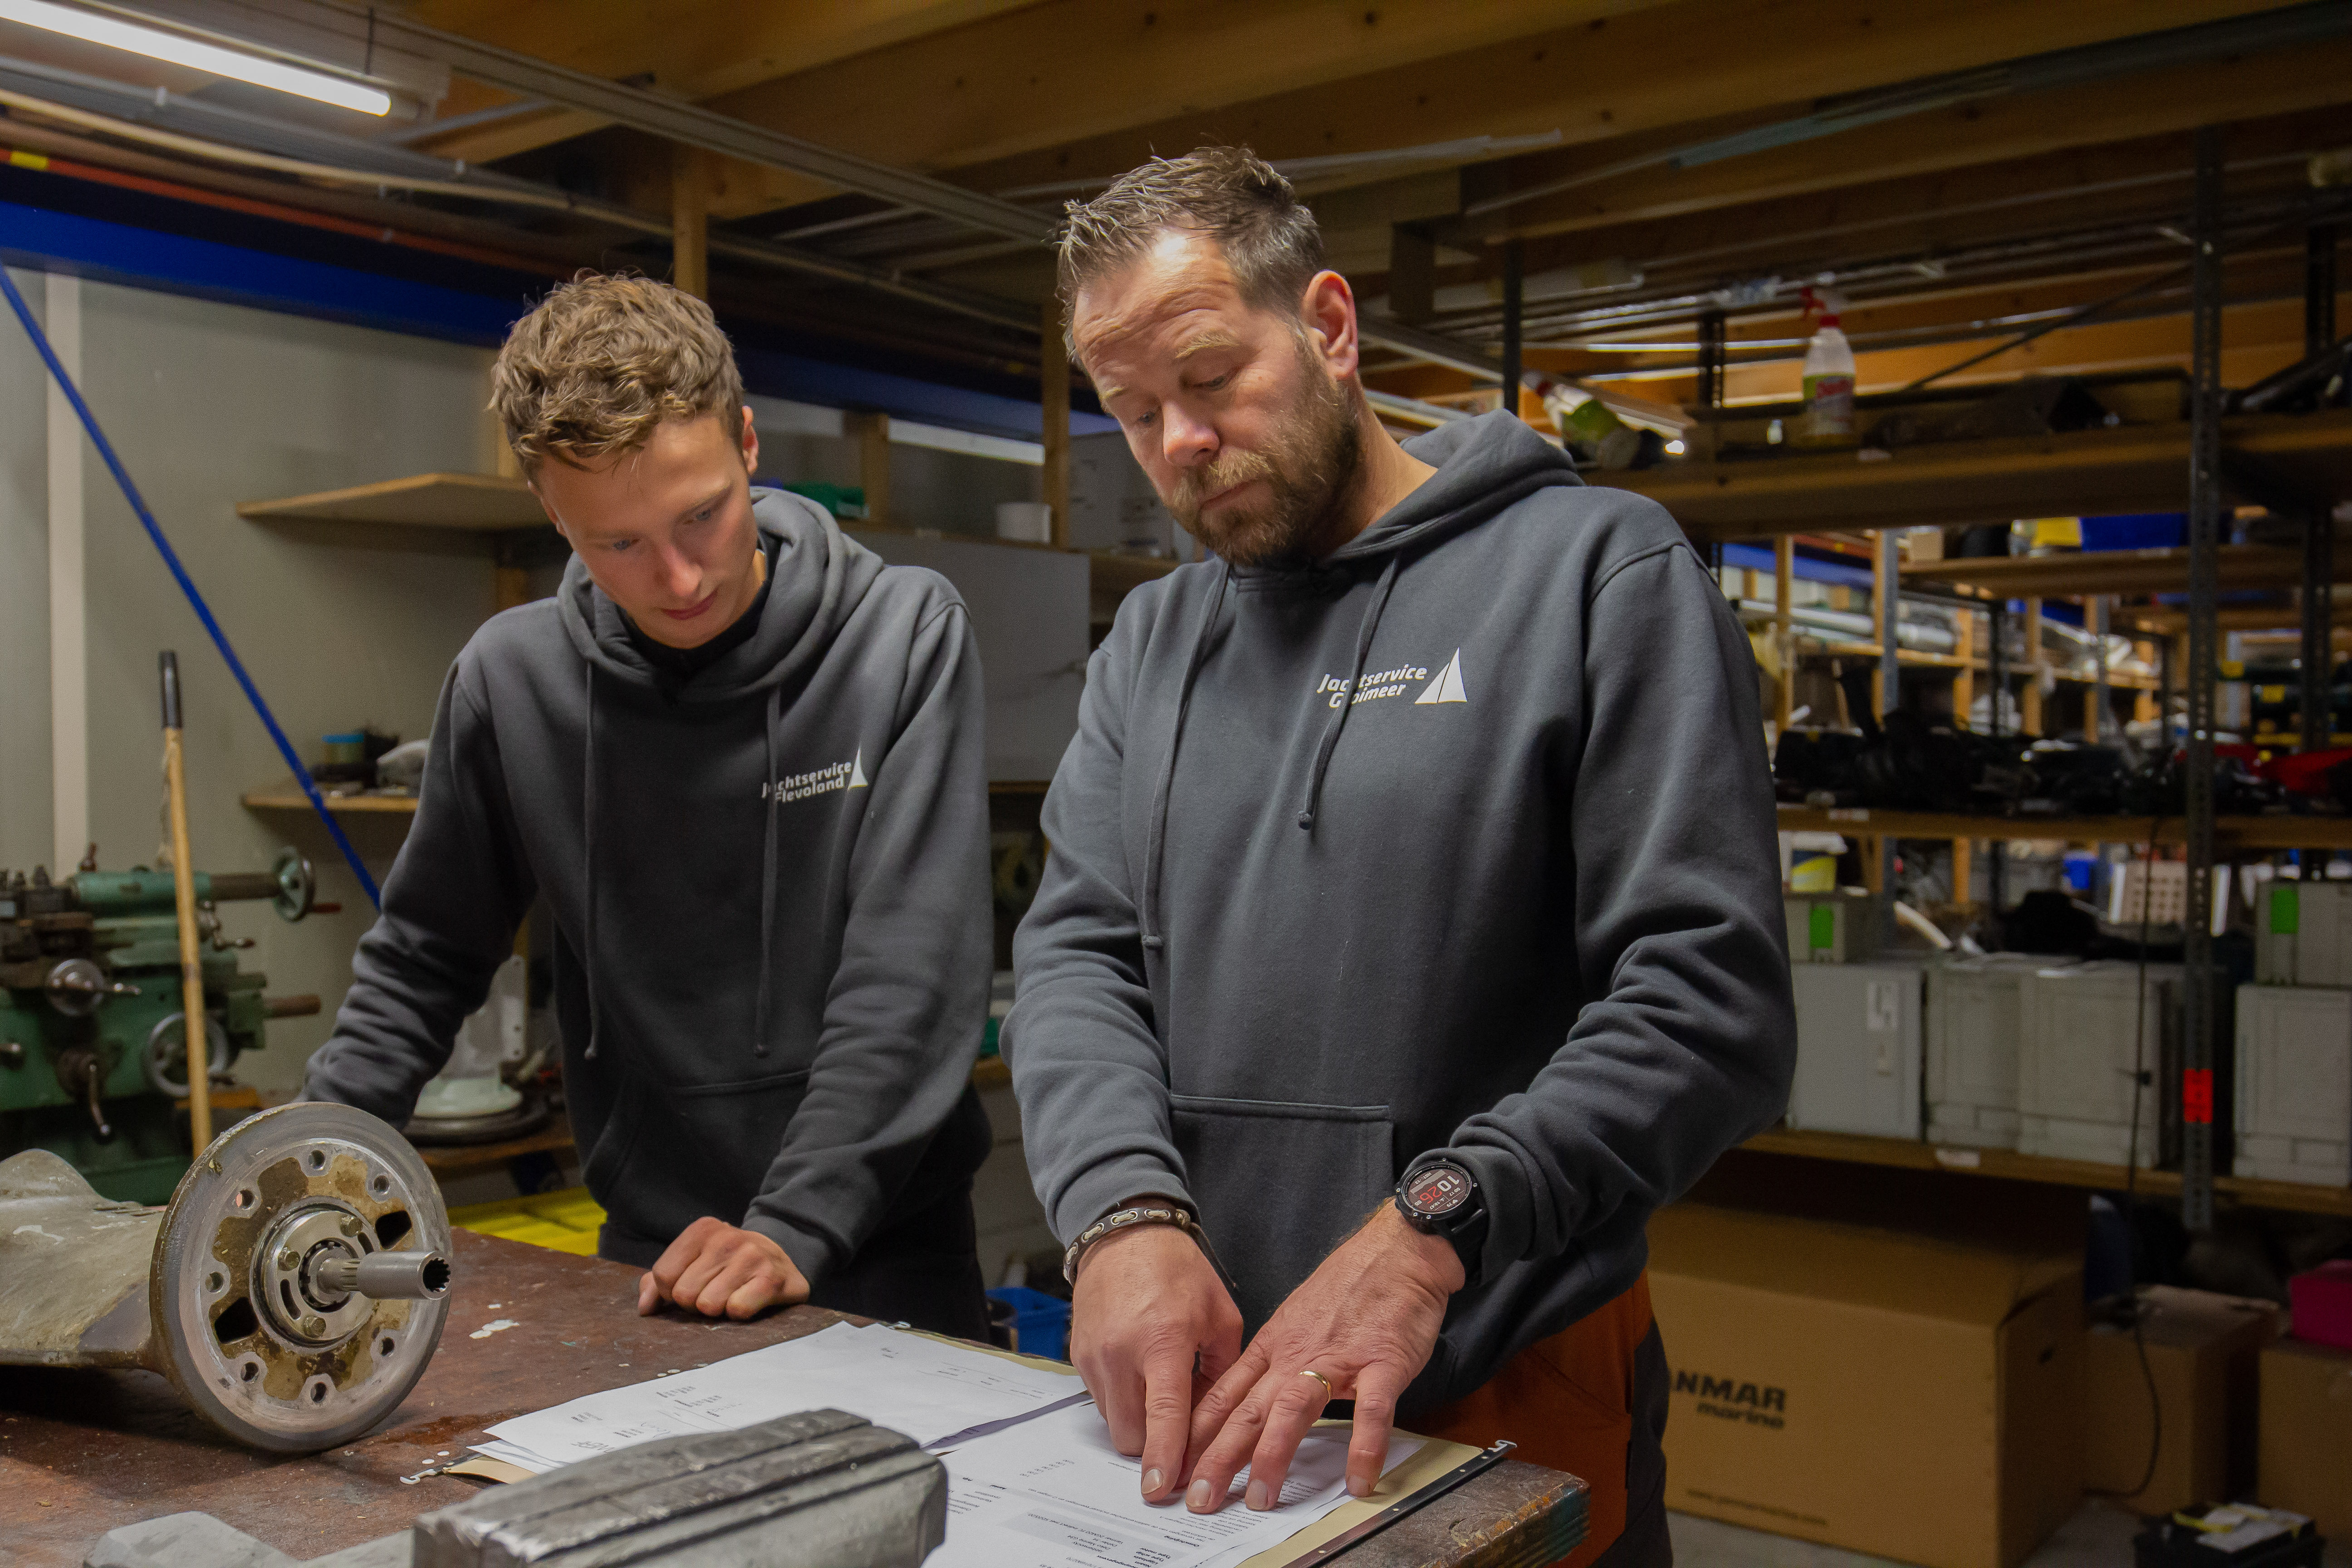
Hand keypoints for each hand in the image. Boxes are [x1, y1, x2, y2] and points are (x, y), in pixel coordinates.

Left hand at [638, 1217, 809, 1319]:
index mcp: (702, 1230)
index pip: (662, 1275)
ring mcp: (751, 1256)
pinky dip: (738, 1313)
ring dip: (717, 1310)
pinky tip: (748, 1301)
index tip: (692, 1286)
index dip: (672, 1292)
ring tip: (731, 1296)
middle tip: (714, 1293)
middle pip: (683, 1294)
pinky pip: (736, 1310)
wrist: (782, 1257)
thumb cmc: (728, 1265)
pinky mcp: (771, 1278)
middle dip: (694, 1303)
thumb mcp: (694, 1262)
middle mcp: (726, 1238)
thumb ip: (660, 1282)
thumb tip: (645, 1309)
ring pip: (708, 1306)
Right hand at [1069, 1216, 1243, 1504]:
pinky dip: (1121, 1400)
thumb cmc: (1178, 1271)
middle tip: (1178, 1431)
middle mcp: (1120, 1353)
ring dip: (1137, 1422)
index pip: (1163, 1416)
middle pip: (1130, 1435)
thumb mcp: (1220, 1317)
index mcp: (1162, 1341)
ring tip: (1159, 1390)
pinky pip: (1100, 1399)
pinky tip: (1138, 1374)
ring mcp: (1093, 1356)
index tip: (1163, 1491)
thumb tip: (1216, 1421)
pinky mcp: (1078, 1355)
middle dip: (1154, 1445)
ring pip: (1113, 1422)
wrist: (1125, 1235)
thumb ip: (1221, 1372)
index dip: (1165, 1458)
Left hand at [1183, 1203, 1461, 1512]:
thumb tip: (1250, 1406)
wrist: (1396, 1250)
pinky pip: (1371, 1410)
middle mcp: (1297, 1355)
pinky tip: (1358, 1480)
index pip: (1225, 1396)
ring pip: (1294, 1410)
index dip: (1197, 1435)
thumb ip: (1275, 1364)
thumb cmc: (1349, 1289)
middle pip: (1249, 1410)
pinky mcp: (1382, 1362)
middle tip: (1198, 1499)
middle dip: (1218, 1457)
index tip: (1176, 1468)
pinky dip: (1363, 1446)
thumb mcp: (1296, 1321)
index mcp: (1275, 1347)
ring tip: (1259, 1498)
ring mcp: (1339, 1359)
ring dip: (1273, 1456)